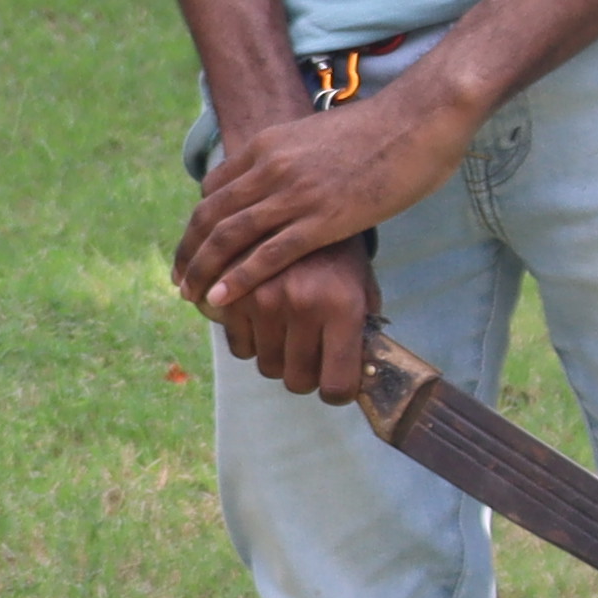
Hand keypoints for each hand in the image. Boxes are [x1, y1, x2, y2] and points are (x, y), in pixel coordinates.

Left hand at [176, 77, 476, 321]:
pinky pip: (267, 254)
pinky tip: (220, 298)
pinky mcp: (322, 218)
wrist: (419, 118)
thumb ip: (293, 159)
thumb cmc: (380, 130)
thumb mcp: (318, 138)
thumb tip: (285, 180)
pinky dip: (238, 279)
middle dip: (189, 250)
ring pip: (229, 236)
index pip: (213, 189)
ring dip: (202, 269)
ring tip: (189, 295)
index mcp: (267, 145)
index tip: (191, 247)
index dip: (197, 223)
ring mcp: (294, 193)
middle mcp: (270, 167)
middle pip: (210, 215)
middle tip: (178, 279)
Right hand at [203, 235, 385, 402]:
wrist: (298, 204)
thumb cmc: (338, 256)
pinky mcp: (234, 295)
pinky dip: (251, 343)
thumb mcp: (362, 288)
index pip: (338, 383)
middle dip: (306, 376)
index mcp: (343, 306)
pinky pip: (240, 348)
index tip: (334, 386)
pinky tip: (264, 323)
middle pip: (298, 380)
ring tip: (289, 338)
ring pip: (267, 366)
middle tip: (311, 360)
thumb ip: (361, 332)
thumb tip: (358, 378)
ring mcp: (265, 300)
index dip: (337, 392)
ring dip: (278, 359)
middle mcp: (303, 304)